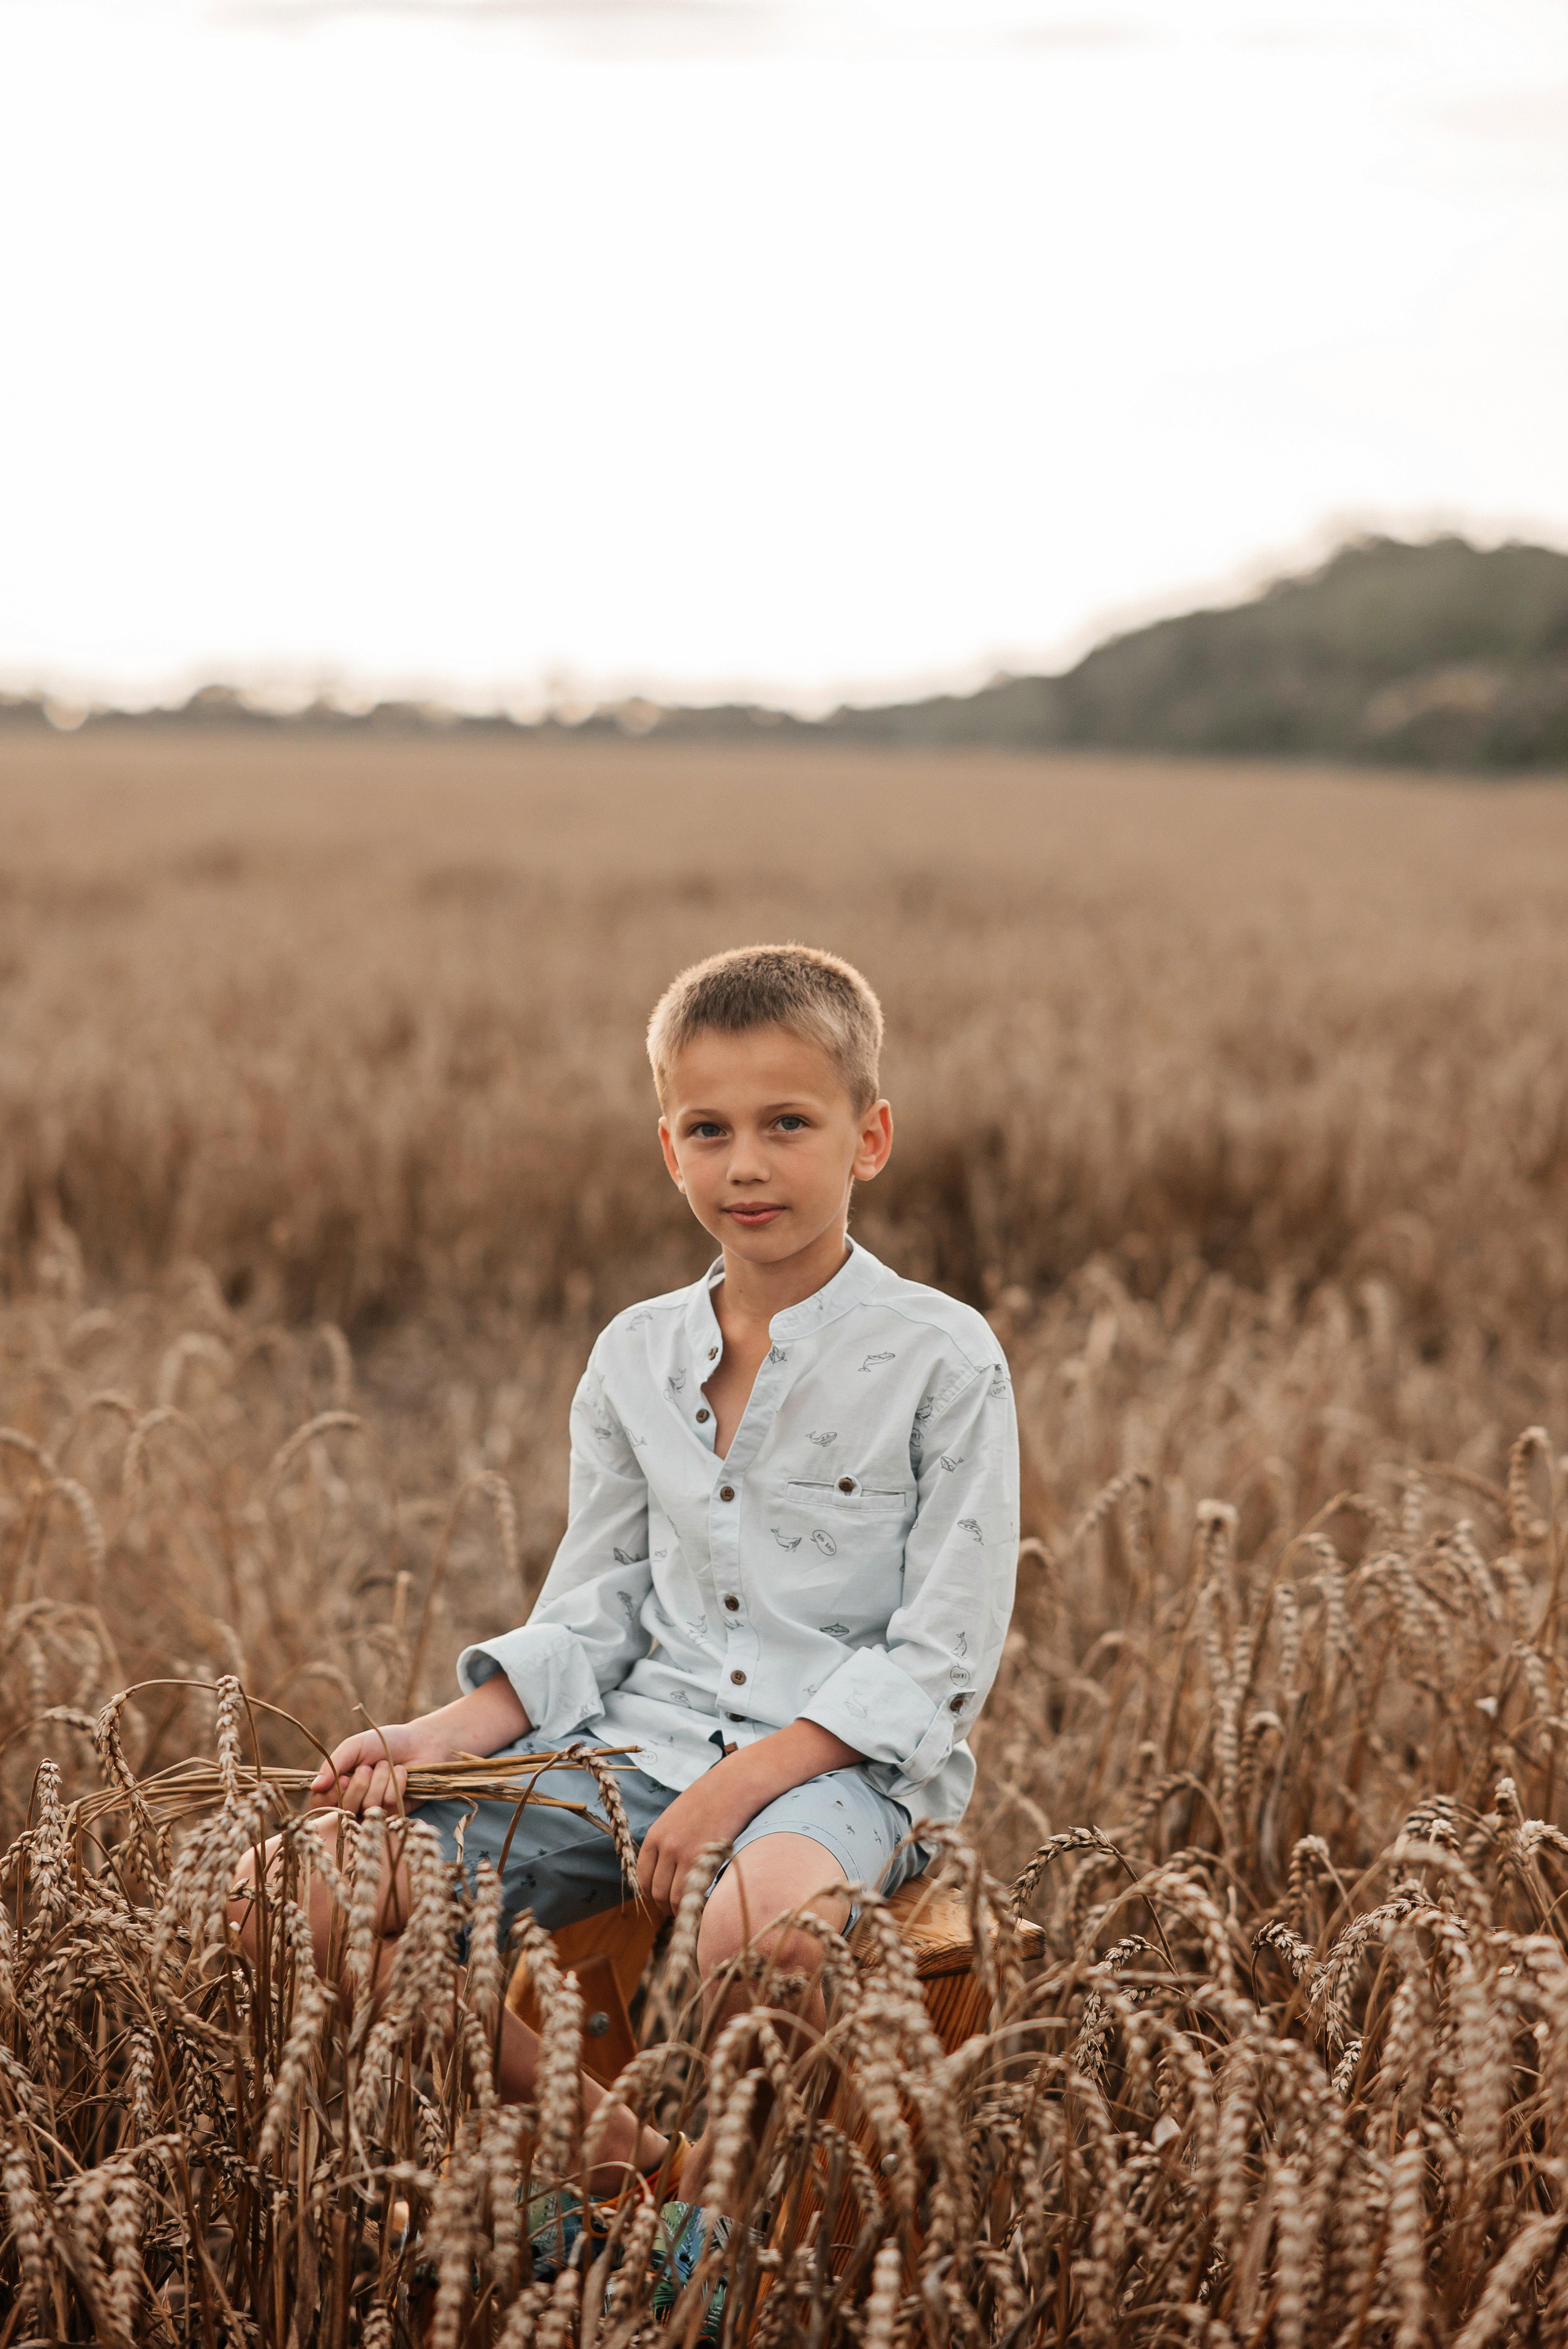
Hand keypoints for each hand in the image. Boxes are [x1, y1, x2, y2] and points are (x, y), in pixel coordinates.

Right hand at [309, 1719, 438, 1817]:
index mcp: (339, 1787)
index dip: (331, 1795)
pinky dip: (396, 1784)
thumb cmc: (384, 1742)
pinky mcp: (397, 1814)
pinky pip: (390, 1807)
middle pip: (345, 1809)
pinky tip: (402, 1773)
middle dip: (359, 1784)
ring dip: (380, 1780)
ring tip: (387, 1765)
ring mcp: (376, 1812)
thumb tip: (314, 1786)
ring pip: (369, 1807)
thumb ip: (333, 1764)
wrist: (420, 1741)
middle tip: (369, 1767)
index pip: (321, 1804)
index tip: (344, 1778)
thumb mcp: (355, 1747)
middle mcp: (355, 1803)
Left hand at [635, 1720, 864, 1910]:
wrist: (736, 1784)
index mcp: (656, 1834)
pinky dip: (694, 1905)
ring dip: (679, 1909)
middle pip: (654, 1891)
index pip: (642, 1877)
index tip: (663, 1899)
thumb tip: (668, 1868)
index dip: (651, 1893)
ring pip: (670, 1898)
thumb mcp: (679, 1815)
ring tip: (692, 1909)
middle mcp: (665, 1846)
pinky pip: (691, 1895)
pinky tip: (703, 1903)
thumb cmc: (712, 1797)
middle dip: (664, 1906)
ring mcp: (683, 1854)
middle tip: (679, 1910)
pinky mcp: (704, 1860)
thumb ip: (669, 1840)